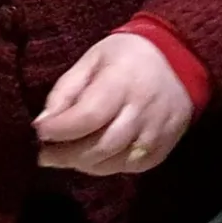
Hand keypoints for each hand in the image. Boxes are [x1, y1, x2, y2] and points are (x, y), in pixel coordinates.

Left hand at [35, 33, 194, 175]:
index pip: (87, 117)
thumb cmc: (128, 55)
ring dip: (85, 164)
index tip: (40, 132)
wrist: (181, 56)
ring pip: (114, 162)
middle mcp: (142, 111)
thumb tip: (43, 124)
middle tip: (46, 155)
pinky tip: (96, 158)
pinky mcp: (165, 146)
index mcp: (122, 82)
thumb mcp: (92, 59)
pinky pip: (133, 167)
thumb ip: (66, 90)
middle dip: (66, 155)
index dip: (59, 130)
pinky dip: (109, 167)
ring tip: (68, 157)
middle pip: (100, 147)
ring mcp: (156, 132)